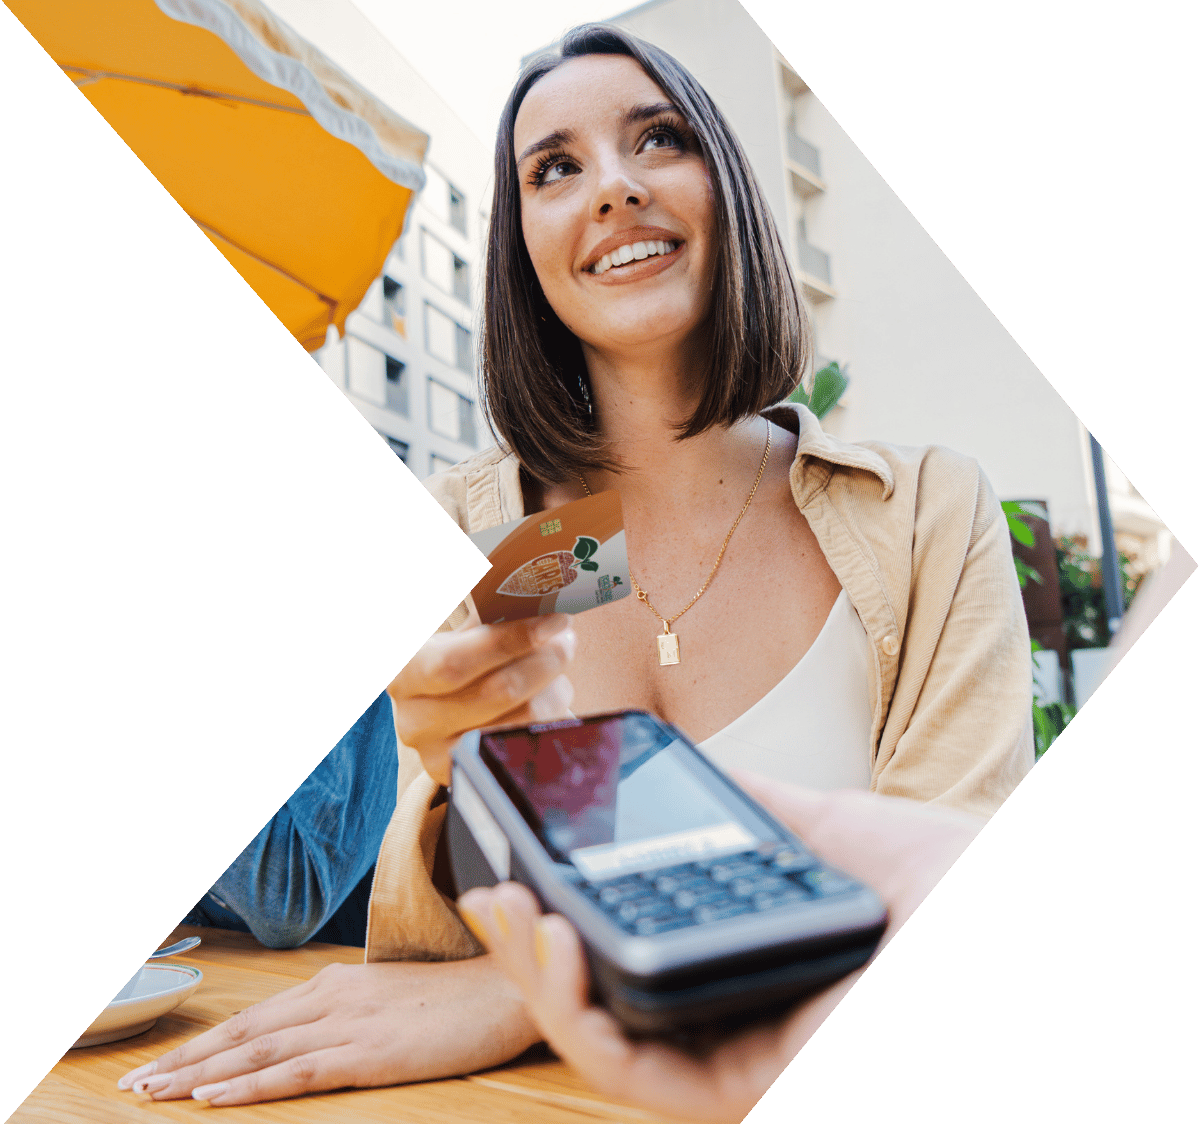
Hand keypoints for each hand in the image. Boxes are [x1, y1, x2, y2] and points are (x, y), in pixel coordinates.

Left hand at [116, 955, 539, 1105]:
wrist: (507, 987)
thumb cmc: (455, 998)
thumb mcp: (391, 999)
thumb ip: (348, 1012)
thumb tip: (314, 1034)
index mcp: (335, 983)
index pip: (253, 1018)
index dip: (202, 1043)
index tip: (160, 1065)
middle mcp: (330, 998)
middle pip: (242, 1034)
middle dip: (182, 1061)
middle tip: (132, 1085)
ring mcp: (347, 1025)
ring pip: (256, 1053)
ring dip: (198, 1076)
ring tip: (151, 1095)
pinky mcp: (368, 1054)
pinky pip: (296, 1073)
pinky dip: (249, 1087)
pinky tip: (213, 1098)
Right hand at [388, 612, 575, 785]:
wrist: (437, 708)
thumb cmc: (457, 657)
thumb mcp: (458, 633)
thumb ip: (487, 616)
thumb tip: (540, 598)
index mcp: (403, 671)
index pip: (455, 661)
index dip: (511, 640)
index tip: (555, 620)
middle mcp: (413, 719)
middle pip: (496, 693)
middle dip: (543, 662)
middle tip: (565, 642)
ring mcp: (438, 755)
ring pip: (519, 721)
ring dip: (553, 689)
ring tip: (558, 667)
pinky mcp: (467, 776)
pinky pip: (525, 744)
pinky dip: (550, 717)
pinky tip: (551, 696)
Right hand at [459, 777, 983, 1123]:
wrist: (1000, 923)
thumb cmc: (938, 886)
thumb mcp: (832, 831)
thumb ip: (761, 807)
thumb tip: (706, 767)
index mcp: (744, 962)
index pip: (634, 955)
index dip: (567, 922)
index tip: (521, 873)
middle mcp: (731, 1019)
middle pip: (601, 1002)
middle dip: (529, 954)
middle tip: (487, 897)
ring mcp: (733, 1059)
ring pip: (601, 1042)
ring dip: (536, 981)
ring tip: (509, 911)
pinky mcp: (743, 1090)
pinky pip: (634, 1071)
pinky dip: (579, 1015)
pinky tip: (561, 942)